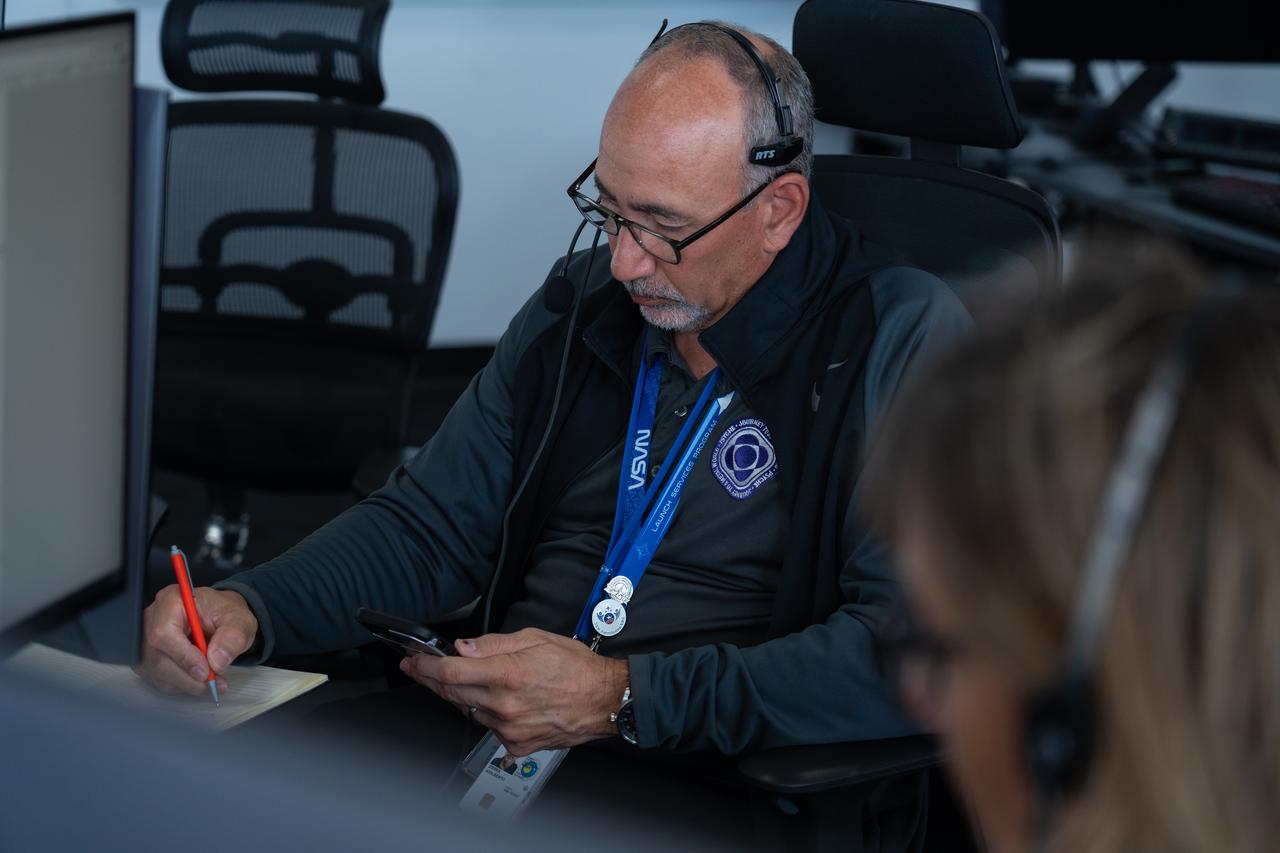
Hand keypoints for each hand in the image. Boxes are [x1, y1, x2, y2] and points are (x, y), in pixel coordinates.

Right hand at [134, 585, 257, 696]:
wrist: (219, 617)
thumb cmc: (224, 614)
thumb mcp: (239, 619)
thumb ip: (233, 636)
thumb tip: (217, 661)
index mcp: (171, 601)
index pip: (165, 633)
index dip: (184, 656)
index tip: (205, 671)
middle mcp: (152, 620)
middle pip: (159, 658)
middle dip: (190, 676)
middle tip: (215, 682)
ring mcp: (146, 641)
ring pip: (159, 673)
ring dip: (188, 684)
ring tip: (214, 681)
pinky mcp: (148, 659)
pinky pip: (160, 679)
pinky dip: (183, 685)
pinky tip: (200, 679)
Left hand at [402, 628, 628, 755]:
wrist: (605, 700)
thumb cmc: (577, 668)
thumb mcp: (536, 639)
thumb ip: (495, 644)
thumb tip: (464, 647)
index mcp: (507, 674)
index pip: (451, 672)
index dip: (425, 666)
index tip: (413, 660)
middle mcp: (504, 705)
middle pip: (451, 693)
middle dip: (430, 679)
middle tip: (419, 668)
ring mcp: (509, 728)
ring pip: (469, 711)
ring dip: (463, 696)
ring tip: (474, 681)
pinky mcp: (516, 744)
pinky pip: (490, 728)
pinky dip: (488, 714)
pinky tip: (501, 703)